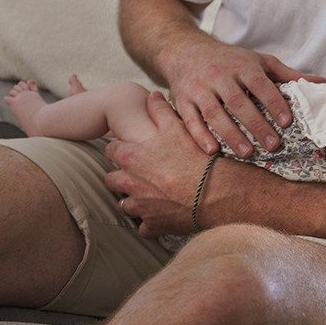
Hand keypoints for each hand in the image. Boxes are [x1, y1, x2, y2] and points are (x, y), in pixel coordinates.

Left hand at [103, 92, 212, 238]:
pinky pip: (143, 228)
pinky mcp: (153, 225)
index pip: (110, 151)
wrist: (215, 191)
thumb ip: (160, 110)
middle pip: (111, 180)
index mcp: (130, 157)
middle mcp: (129, 182)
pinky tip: (159, 217)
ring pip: (125, 205)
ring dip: (133, 201)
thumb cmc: (194, 157)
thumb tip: (151, 96)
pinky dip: (149, 224)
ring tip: (148, 196)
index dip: (119, 150)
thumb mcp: (177, 127)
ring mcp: (140, 206)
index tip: (129, 151)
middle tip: (137, 175)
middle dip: (120, 177)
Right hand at [166, 43, 323, 156]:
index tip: (286, 122)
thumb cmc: (228, 59)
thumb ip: (287, 74)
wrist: (184, 50)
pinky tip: (212, 151)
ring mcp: (198, 88)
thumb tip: (322, 83)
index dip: (273, 102)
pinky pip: (190, 119)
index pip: (260, 84)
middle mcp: (218, 75)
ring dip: (230, 134)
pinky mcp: (181, 99)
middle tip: (273, 145)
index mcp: (241, 65)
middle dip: (255, 124)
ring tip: (247, 153)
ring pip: (214, 112)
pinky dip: (200, 135)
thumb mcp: (257, 60)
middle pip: (237, 101)